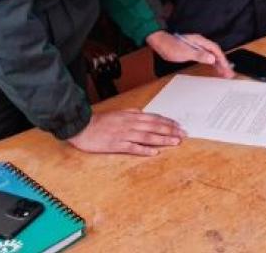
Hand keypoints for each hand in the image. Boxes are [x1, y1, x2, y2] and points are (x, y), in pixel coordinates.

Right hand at [67, 109, 184, 155]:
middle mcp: (130, 124)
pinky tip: (154, 152)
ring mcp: (124, 134)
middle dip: (170, 130)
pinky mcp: (116, 145)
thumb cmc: (99, 121)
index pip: (154, 118)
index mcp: (131, 116)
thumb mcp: (118, 113)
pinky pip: (133, 148)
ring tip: (175, 142)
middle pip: (154, 127)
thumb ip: (131, 112)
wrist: (82, 127)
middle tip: (183, 134)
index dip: (167, 122)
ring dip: (162, 139)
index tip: (178, 126)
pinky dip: (144, 150)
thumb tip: (143, 113)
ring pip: (147, 137)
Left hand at [146, 30, 233, 77]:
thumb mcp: (185, 52)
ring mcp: (198, 47)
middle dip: (223, 63)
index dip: (223, 60)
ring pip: (212, 56)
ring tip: (225, 73)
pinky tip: (215, 68)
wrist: (160, 42)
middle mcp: (200, 43)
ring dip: (219, 64)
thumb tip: (212, 59)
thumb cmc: (170, 46)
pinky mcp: (194, 51)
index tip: (227, 68)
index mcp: (200, 42)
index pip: (216, 51)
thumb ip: (199, 55)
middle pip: (216, 53)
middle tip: (229, 74)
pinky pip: (207, 57)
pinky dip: (212, 63)